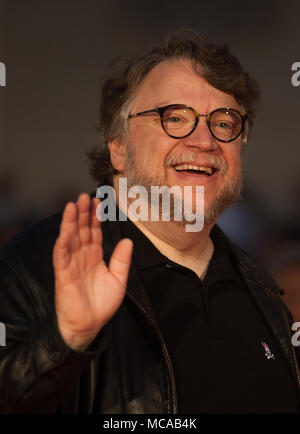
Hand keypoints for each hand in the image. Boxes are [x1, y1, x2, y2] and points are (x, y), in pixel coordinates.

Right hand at [53, 193, 132, 350]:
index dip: (96, 217)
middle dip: (82, 214)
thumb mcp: (118, 279)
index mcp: (95, 256)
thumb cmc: (102, 304)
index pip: (94, 232)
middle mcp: (82, 256)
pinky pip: (61, 257)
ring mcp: (71, 264)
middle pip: (81, 230)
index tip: (99, 201)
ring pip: (69, 239)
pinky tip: (65, 233)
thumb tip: (128, 240)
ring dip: (70, 223)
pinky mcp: (63, 274)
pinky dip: (62, 245)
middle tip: (84, 197)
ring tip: (72, 206)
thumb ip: (122, 260)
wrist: (89, 325)